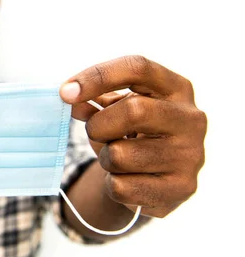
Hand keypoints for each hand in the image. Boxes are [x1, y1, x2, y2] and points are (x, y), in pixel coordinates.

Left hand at [59, 55, 206, 217]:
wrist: (158, 179)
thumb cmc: (132, 132)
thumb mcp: (114, 109)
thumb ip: (90, 100)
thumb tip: (70, 98)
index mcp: (175, 87)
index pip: (137, 68)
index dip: (97, 76)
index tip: (65, 92)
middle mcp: (190, 118)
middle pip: (134, 110)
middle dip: (99, 125)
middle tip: (94, 132)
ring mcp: (190, 155)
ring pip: (121, 155)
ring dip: (104, 158)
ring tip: (116, 158)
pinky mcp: (182, 188)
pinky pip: (121, 187)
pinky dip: (111, 184)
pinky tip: (127, 180)